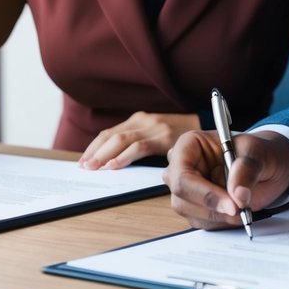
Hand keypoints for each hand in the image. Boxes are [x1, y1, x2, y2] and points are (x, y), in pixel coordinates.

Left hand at [79, 111, 200, 169]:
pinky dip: (124, 157)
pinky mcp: (164, 136)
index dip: (93, 148)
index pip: (108, 134)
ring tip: (94, 168)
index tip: (82, 162)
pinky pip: (139, 147)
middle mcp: (143, 120)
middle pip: (110, 136)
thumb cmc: (180, 135)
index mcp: (138, 120)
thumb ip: (138, 144)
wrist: (205, 123)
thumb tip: (112, 163)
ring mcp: (153, 127)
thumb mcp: (155, 135)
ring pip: (121, 140)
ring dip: (104, 156)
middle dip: (94, 152)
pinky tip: (114, 166)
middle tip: (83, 168)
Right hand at [164, 129, 288, 230]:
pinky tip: (238, 208)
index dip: (206, 194)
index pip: (183, 176)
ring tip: (244, 203)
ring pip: (191, 214)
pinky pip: (202, 223)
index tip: (233, 205)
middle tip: (241, 209)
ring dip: (221, 215)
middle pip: (182, 199)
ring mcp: (186, 190)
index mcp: (190, 145)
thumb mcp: (258, 153)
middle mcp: (182, 168)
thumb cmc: (257, 153)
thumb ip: (247, 170)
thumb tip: (238, 195)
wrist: (266, 168)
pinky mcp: (194, 208)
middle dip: (214, 208)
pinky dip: (223, 221)